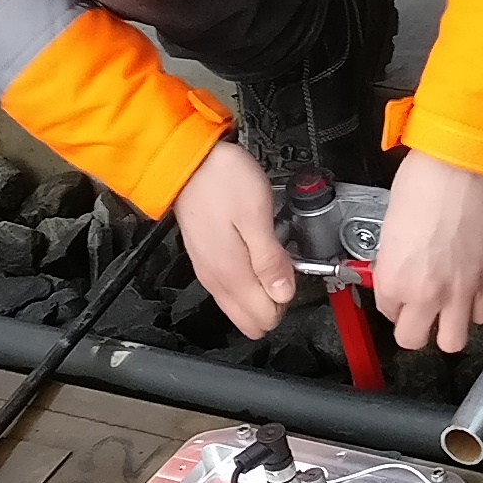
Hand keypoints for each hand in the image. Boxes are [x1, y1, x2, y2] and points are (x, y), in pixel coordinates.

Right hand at [174, 139, 296, 338]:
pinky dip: (248, 281)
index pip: (262, 319)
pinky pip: (230, 288)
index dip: (286, 302)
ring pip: (238, 306)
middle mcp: (216, 279)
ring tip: (273, 257)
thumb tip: (284, 294)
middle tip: (285, 268)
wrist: (190, 162)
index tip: (293, 275)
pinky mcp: (206, 259)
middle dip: (275, 304)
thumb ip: (270, 260)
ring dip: (262, 291)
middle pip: (249, 320)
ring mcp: (209, 270)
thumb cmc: (223, 181)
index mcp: (231, 273)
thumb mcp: (257, 217)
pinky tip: (257, 257)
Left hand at [371, 151, 482, 353]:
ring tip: (449, 310)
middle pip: (414, 341)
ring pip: (454, 341)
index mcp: (394, 279)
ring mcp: (463, 290)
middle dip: (415, 329)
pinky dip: (478, 308)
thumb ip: (396, 259)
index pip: (388, 313)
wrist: (461, 167)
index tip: (400, 294)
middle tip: (420, 312)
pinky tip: (473, 293)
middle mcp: (427, 292)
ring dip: (449, 327)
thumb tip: (401, 269)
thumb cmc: (424, 183)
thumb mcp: (391, 227)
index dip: (394, 303)